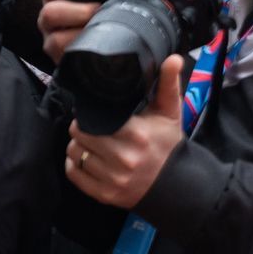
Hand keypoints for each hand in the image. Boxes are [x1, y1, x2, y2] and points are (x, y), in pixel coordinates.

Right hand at [33, 0, 117, 64]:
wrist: (113, 51)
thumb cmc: (102, 11)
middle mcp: (51, 16)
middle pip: (49, 10)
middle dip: (74, 9)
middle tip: (98, 7)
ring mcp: (54, 39)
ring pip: (54, 36)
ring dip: (78, 30)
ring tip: (100, 27)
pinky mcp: (62, 61)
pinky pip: (63, 57)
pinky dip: (80, 50)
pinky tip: (98, 46)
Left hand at [64, 55, 185, 207]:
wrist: (178, 186)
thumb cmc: (168, 145)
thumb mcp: (170, 113)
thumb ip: (168, 84)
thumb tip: (172, 58)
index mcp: (136, 135)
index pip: (90, 120)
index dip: (88, 115)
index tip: (95, 114)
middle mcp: (123, 159)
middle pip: (78, 135)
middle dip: (83, 129)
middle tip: (93, 128)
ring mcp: (113, 180)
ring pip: (74, 153)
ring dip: (79, 147)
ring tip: (93, 143)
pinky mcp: (105, 196)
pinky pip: (74, 174)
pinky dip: (76, 166)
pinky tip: (90, 159)